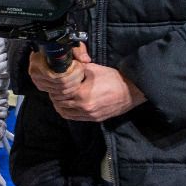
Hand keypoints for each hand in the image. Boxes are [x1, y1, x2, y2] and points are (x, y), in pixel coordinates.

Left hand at [28, 45, 145, 121]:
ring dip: (60, 105)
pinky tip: (69, 105)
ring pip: (65, 113)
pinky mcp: (94, 119)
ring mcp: (89, 115)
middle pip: (59, 104)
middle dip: (56, 96)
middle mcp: (83, 106)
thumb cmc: (113, 78)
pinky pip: (75, 118)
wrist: (131, 91)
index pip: (59, 93)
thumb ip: (77, 69)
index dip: (54, 88)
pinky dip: (69, 112)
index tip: (54, 84)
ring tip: (61, 98)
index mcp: (81, 93)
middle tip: (56, 90)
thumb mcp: (93, 69)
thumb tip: (66, 66)